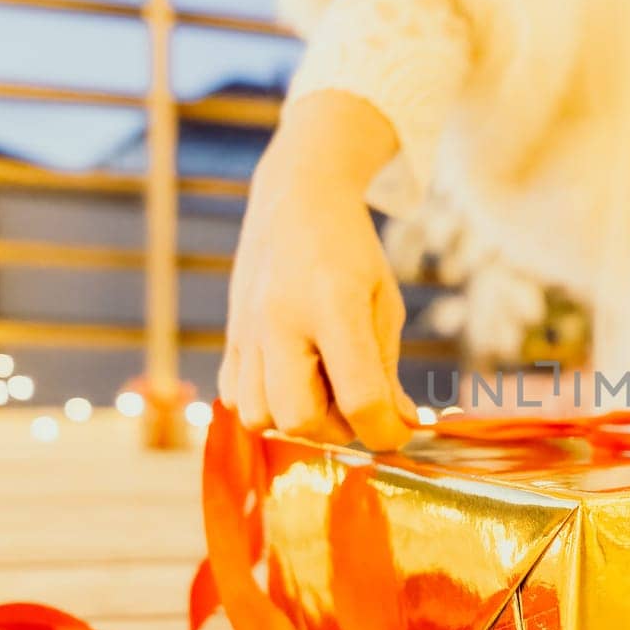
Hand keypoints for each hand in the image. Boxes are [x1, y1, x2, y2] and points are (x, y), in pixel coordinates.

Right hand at [220, 92, 417, 449]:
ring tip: (324, 390)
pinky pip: (236, 399)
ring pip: (260, 417)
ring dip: (299, 421)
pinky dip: (267, 405)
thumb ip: (387, 369)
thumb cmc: (351, 252)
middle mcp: (280, 320)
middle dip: (338, 430)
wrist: (296, 199)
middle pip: (299, 419)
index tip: (399, 429)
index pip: (359, 397)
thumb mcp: (383, 303)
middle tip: (359, 403)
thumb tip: (398, 426)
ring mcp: (247, 330)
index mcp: (333, 305)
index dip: (385, 430)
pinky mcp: (230, 336)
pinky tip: (294, 378)